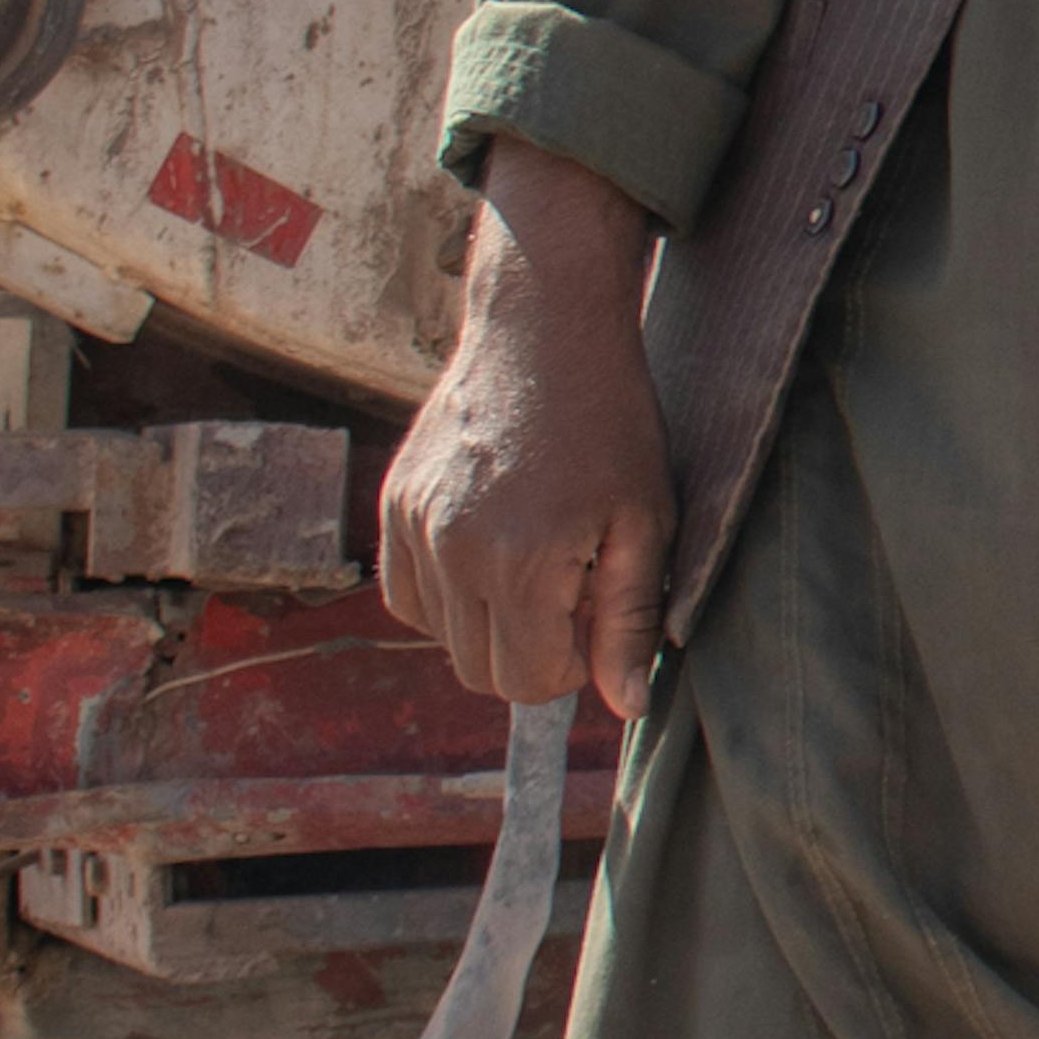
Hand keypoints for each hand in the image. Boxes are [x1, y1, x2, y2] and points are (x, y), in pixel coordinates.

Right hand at [381, 151, 671, 717]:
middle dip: (529, 652)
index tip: (595, 613)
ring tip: (532, 559)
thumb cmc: (612, 426)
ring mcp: (413, 524)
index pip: (525, 684)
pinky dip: (444, 593)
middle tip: (570, 588)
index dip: (570, 666)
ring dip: (486, 621)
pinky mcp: (393, 502)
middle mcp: (452, 549)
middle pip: (477, 671)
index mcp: (520, 562)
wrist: (544, 332)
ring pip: (437, 636)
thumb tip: (624, 706)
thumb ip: (629, 622)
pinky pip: (405, 593)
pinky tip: (488, 548)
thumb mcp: (645, 523)